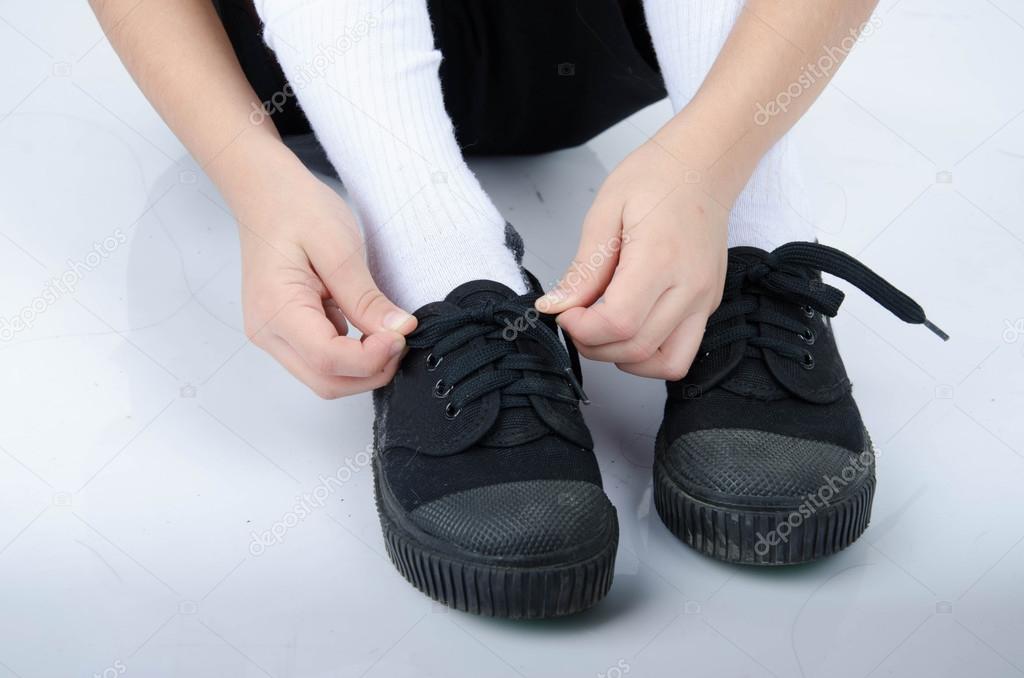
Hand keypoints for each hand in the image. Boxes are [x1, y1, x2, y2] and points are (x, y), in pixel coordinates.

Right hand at [234, 166, 415, 397]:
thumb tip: (399, 331)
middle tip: (401, 337)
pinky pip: (322, 360)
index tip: (401, 335)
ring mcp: (273, 335)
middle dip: (372, 370)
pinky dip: (352, 354)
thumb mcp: (339, 247)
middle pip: (327, 382)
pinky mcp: (285, 332)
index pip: (328, 361)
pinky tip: (364, 323)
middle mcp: (268, 332)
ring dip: (363, 366)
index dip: (372, 358)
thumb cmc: (296, 209)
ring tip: (385, 330)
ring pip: (325, 378)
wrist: (266, 193)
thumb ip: (366, 297)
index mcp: (276, 309)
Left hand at [538, 139, 729, 379]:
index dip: (582, 328)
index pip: (618, 323)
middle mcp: (689, 287)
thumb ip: (583, 268)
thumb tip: (556, 306)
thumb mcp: (605, 212)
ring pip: (665, 363)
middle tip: (576, 318)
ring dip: (624, 357)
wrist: (703, 166)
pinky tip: (629, 329)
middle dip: (593, 344)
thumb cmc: (655, 178)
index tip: (565, 311)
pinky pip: (680, 353)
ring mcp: (704, 300)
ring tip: (603, 327)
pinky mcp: (708, 306)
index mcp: (660, 259)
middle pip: (636, 347)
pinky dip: (650, 355)